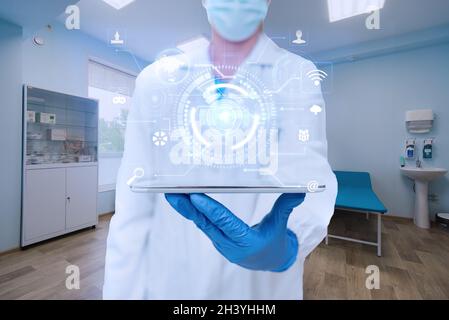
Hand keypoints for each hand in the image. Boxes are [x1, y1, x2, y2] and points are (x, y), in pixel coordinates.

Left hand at [165, 193, 304, 271]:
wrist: (269, 261)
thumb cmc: (274, 242)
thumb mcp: (280, 225)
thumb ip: (286, 206)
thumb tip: (300, 190)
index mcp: (245, 242)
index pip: (225, 223)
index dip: (210, 209)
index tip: (194, 197)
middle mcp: (229, 244)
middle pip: (206, 223)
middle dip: (188, 208)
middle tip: (172, 193)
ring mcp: (221, 243)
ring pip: (201, 224)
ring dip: (186, 209)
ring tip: (172, 194)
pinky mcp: (217, 240)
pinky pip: (203, 225)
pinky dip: (193, 213)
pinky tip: (183, 201)